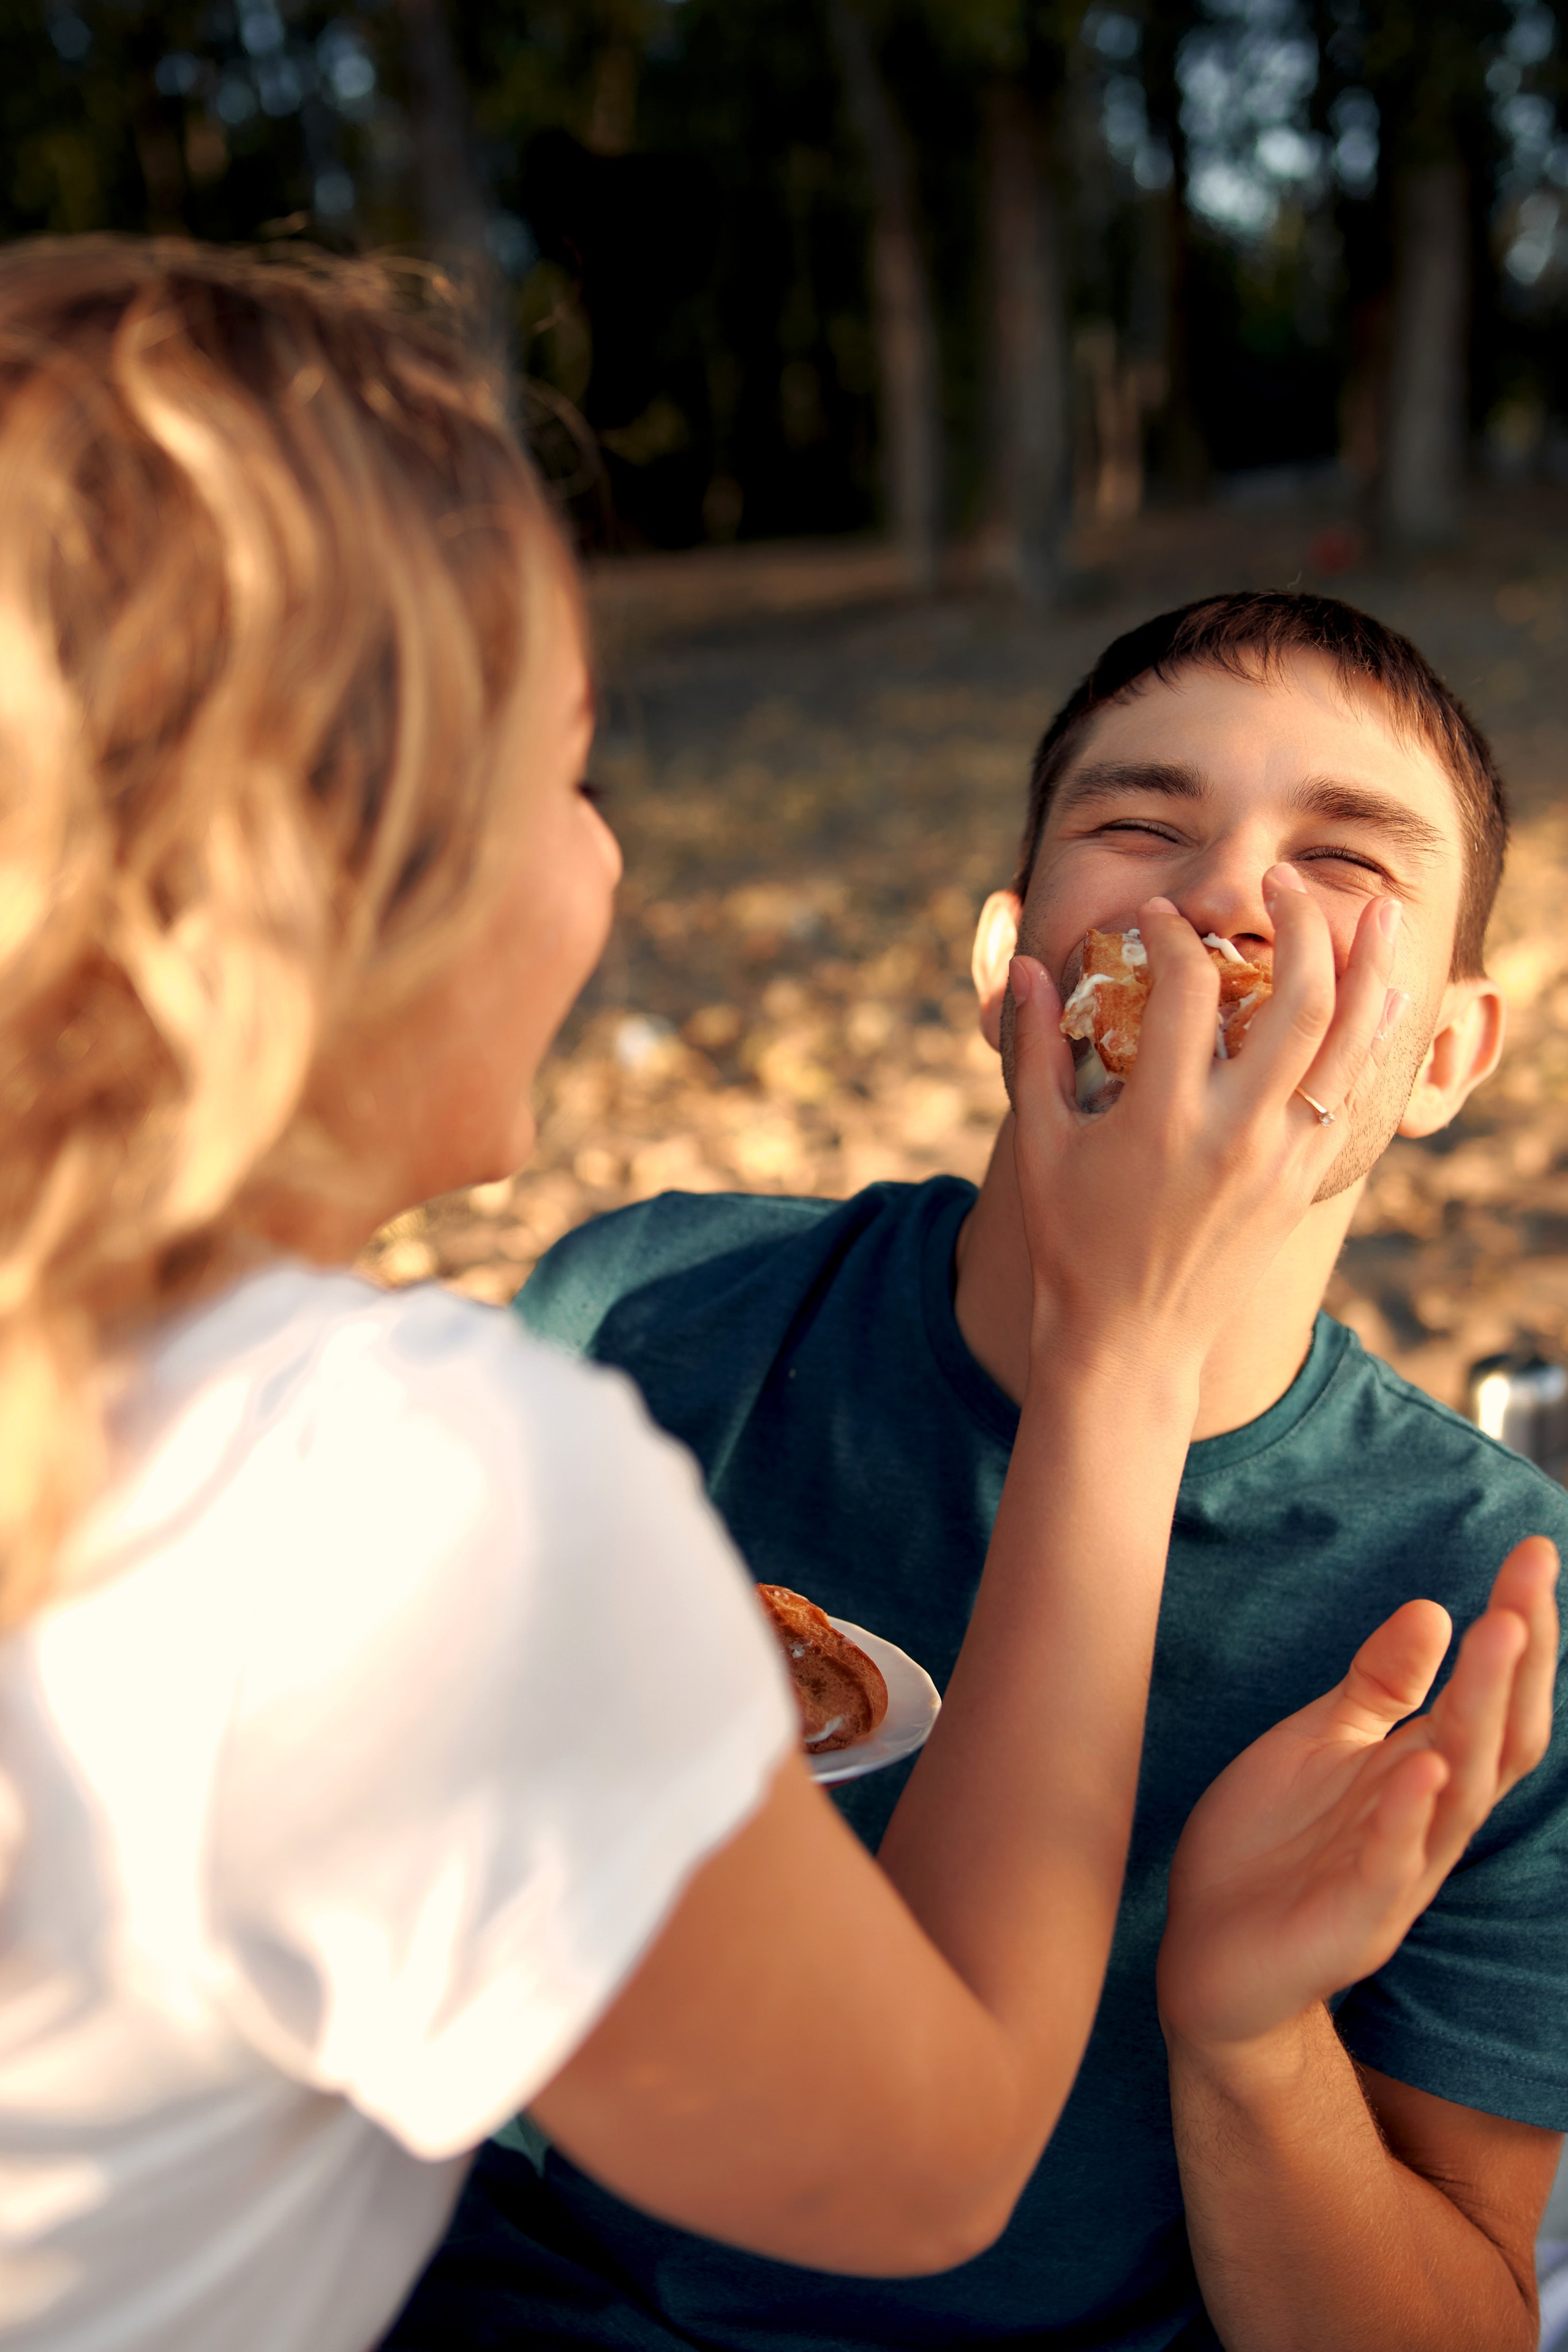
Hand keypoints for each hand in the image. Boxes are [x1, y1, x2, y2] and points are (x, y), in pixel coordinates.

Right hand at [1007, 871, 1400, 1365]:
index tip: (1159, 917)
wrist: (1131, 1342)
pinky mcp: (1304, 1182)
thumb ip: (1035, 1051)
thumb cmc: (1073, 1243)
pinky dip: (1372, 1035)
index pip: (1187, 991)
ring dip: (1368, 966)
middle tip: (1279, 880)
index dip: (1172, 936)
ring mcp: (1280, 1159)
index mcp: (1161, 1118)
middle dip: (1298, 921)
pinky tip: (1382, 992)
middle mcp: (1234, 1132)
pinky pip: (1351, 1093)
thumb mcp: (1042, 1146)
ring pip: (1348, 1042)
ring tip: (1375, 909)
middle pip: (1298, 998)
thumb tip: (1028, 970)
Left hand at [1155, 1538, 1558, 2055]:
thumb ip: (1378, 1686)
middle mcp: (1425, 1823)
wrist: (1204, 1955)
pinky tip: (1422, 1768)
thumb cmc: (1268, 1846)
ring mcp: (1395, 1876)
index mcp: (1420, 1777)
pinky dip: (1408, 1819)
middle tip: (1529, 1584)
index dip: (1519, 1632)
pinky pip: (1391, 1868)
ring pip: (1460, 1795)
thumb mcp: (1320, 1743)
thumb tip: (1436, 1608)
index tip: (1534, 1553)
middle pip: (1494, 1738)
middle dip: (1517, 1662)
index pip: (1490, 1699)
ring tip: (1497, 1639)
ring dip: (1479, 1717)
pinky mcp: (1351, 1924)